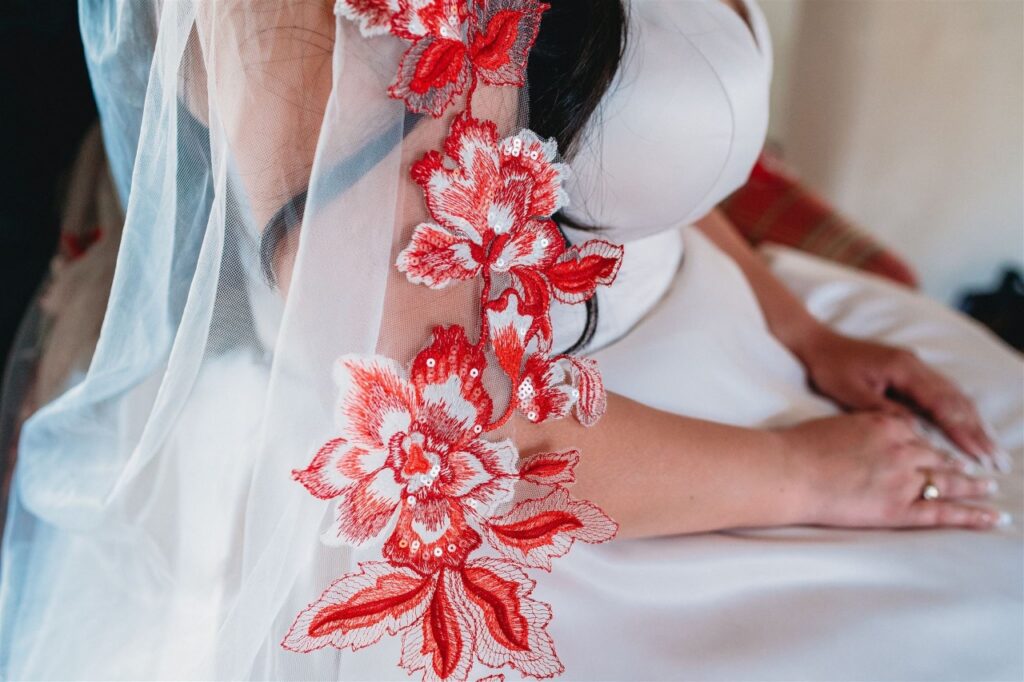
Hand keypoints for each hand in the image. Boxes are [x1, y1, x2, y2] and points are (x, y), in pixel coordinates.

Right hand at [781, 413, 1004, 529]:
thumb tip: (864, 442)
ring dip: (973, 486)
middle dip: (957, 465)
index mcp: (885, 424)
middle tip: (976, 470)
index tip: (937, 453)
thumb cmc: (799, 447)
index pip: (917, 434)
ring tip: (989, 490)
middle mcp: (902, 449)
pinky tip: (991, 518)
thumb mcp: (836, 425)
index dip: (928, 446)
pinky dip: (971, 516)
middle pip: (937, 457)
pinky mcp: (898, 508)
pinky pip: (943, 513)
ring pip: (948, 482)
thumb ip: (861, 431)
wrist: (787, 470)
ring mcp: (903, 479)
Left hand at [791, 326, 1006, 471]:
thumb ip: (883, 410)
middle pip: (956, 401)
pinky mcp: (911, 371)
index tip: (980, 455)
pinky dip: (960, 412)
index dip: (962, 431)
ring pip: (954, 396)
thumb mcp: (851, 393)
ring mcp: (916, 366)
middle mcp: (916, 366)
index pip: (941, 404)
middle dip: (978, 431)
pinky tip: (971, 427)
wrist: (818, 343)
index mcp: (904, 369)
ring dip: (974, 422)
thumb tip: (914, 430)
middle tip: (998, 459)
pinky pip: (943, 392)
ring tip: (992, 449)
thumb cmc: (830, 368)